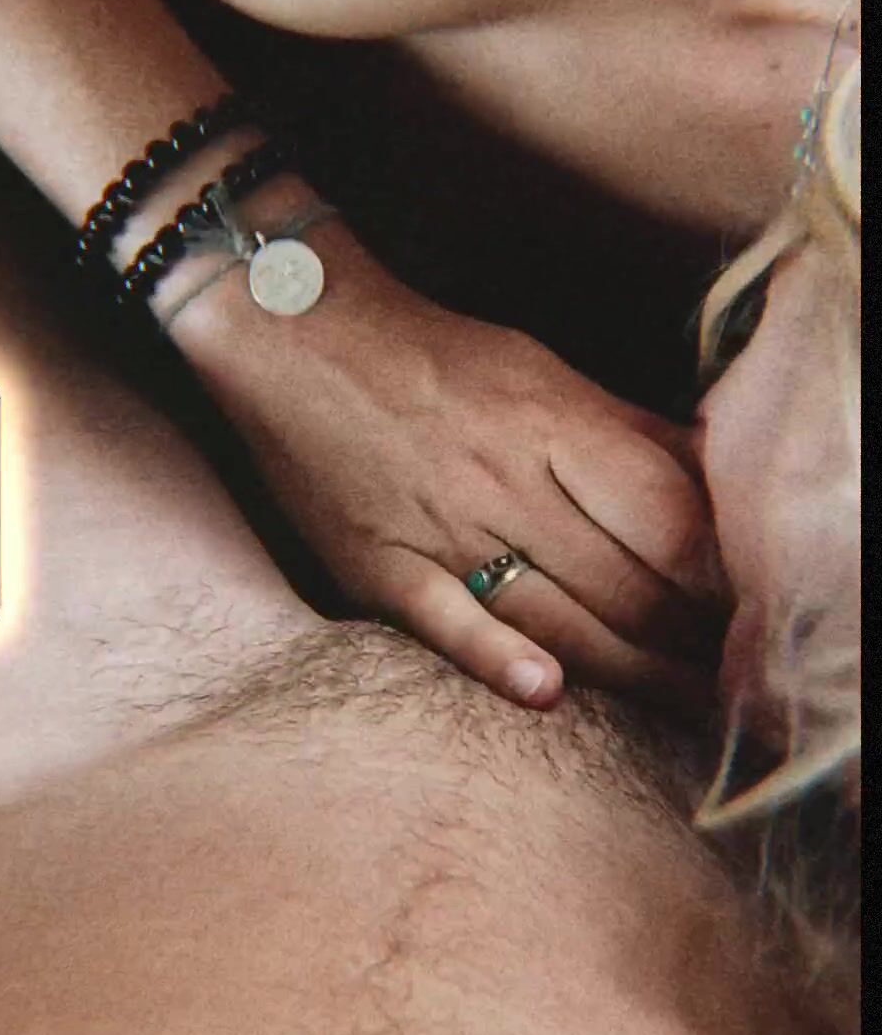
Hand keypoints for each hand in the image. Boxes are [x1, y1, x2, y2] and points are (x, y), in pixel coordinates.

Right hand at [207, 262, 725, 709]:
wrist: (292, 334)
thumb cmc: (429, 354)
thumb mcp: (541, 368)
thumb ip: (620, 433)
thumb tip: (706, 480)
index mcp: (553, 421)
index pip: (667, 516)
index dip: (717, 574)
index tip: (742, 608)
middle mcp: (504, 478)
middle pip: (624, 581)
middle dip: (687, 637)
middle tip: (721, 674)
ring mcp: (439, 526)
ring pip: (556, 615)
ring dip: (629, 668)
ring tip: (679, 700)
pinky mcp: (378, 566)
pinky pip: (443, 621)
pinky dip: (497, 660)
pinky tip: (545, 695)